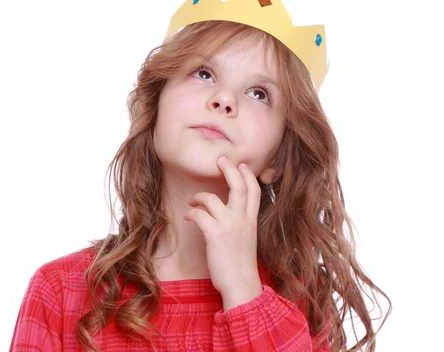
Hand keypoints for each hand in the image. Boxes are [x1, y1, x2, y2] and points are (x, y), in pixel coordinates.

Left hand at [184, 155, 262, 309]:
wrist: (241, 284)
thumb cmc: (240, 266)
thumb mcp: (246, 240)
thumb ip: (240, 225)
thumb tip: (227, 216)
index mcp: (251, 220)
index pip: (254, 191)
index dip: (248, 175)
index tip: (242, 165)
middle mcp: (242, 219)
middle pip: (238, 186)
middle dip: (229, 169)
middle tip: (220, 159)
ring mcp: (229, 225)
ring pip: (213, 198)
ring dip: (199, 197)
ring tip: (192, 202)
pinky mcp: (215, 234)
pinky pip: (199, 214)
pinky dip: (191, 213)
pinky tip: (188, 217)